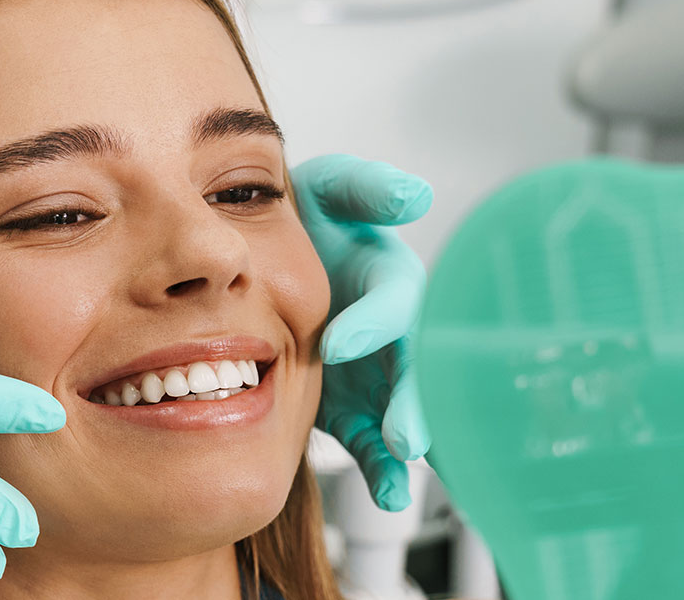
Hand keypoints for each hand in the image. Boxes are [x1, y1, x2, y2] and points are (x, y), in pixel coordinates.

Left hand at [292, 154, 433, 511]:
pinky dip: (387, 471)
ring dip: (411, 439)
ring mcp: (379, 377)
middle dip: (414, 401)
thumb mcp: (331, 190)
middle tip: (406, 434)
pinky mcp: (360, 411)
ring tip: (406, 466)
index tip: (338, 343)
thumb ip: (366, 188)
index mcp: (389, 281)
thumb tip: (415, 194)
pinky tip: (391, 494)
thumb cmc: (308, 223)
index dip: (371, 322)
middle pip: (416, 368)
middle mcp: (394, 333)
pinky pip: (378, 446)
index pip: (394, 301)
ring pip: (407, 412)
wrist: (266, 267)